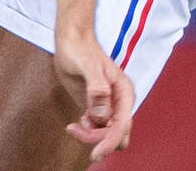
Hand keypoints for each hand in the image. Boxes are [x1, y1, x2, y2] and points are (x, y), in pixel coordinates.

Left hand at [53, 33, 133, 163]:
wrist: (71, 40)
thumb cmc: (80, 49)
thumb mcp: (87, 65)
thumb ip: (96, 87)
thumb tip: (102, 113)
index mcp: (124, 92)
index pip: (122, 125)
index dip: (109, 141)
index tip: (95, 154)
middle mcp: (120, 101)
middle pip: (117, 134)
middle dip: (98, 139)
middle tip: (76, 128)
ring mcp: (109, 106)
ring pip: (107, 134)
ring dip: (91, 136)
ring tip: (74, 125)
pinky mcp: (97, 108)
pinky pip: (97, 130)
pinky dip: (87, 131)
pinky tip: (76, 122)